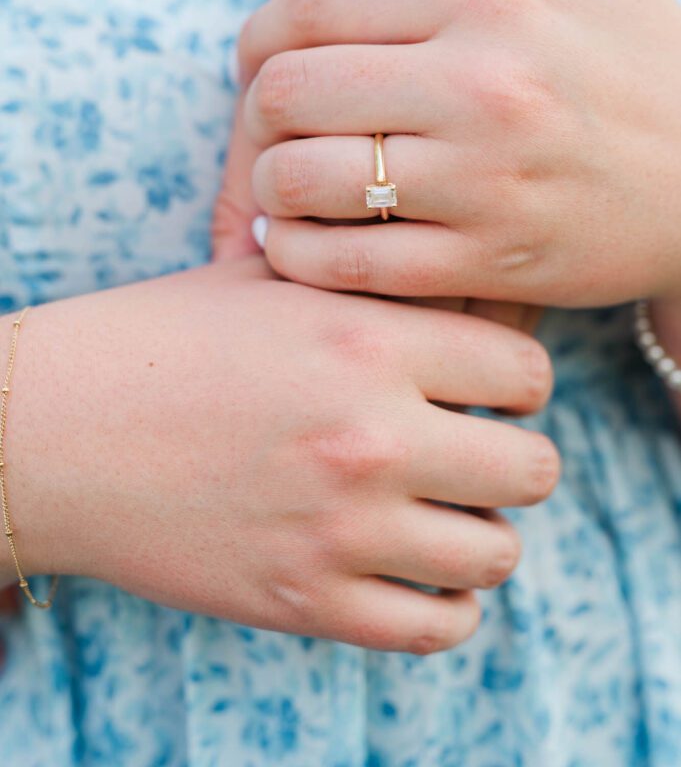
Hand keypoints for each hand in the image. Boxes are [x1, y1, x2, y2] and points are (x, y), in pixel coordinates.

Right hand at [2, 259, 556, 651]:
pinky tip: (417, 570)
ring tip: (446, 511)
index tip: (492, 387)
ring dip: (484, 530)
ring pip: (499, 551)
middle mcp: (369, 435)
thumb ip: (369, 286)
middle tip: (475, 450)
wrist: (53, 429)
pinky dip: (447, 602)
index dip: (518, 378)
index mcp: (367, 340)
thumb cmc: (159, 339)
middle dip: (514, 455)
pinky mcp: (305, 601)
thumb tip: (452, 293)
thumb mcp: (270, 283)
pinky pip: (438, 626)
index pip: (527, 369)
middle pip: (534, 466)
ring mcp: (340, 528)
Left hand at [238, 0, 680, 307]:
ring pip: (303, 182)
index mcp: (492, 2)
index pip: (313, 7)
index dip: (258, 36)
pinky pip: (346, 266)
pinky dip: (296, 257)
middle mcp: (482, 87)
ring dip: (270, 186)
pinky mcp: (487, 262)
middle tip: (272, 126)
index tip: (256, 61)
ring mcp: (483, 183)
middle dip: (258, 109)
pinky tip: (296, 244)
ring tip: (284, 186)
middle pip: (291, 91)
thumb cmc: (642, 63)